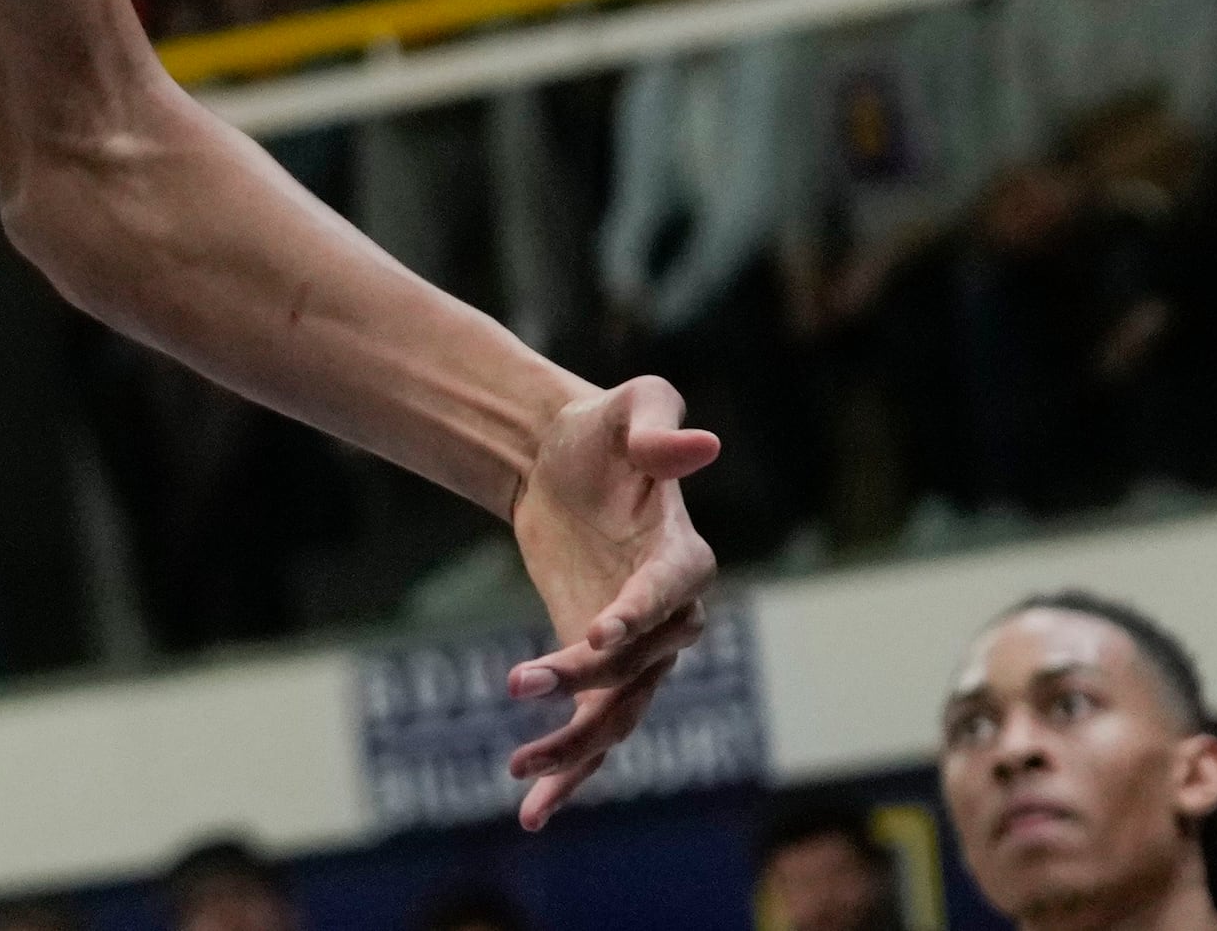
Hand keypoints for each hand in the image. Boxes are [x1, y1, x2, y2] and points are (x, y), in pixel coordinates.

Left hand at [499, 373, 719, 826]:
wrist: (564, 459)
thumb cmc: (605, 428)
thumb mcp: (633, 404)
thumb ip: (658, 424)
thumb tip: (698, 442)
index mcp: (684, 554)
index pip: (667, 595)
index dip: (636, 617)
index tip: (596, 637)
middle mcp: (673, 614)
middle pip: (638, 662)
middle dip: (584, 679)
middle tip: (519, 682)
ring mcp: (639, 649)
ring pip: (618, 713)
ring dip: (574, 747)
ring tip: (518, 772)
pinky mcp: (600, 666)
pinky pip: (593, 728)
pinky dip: (568, 769)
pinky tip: (531, 812)